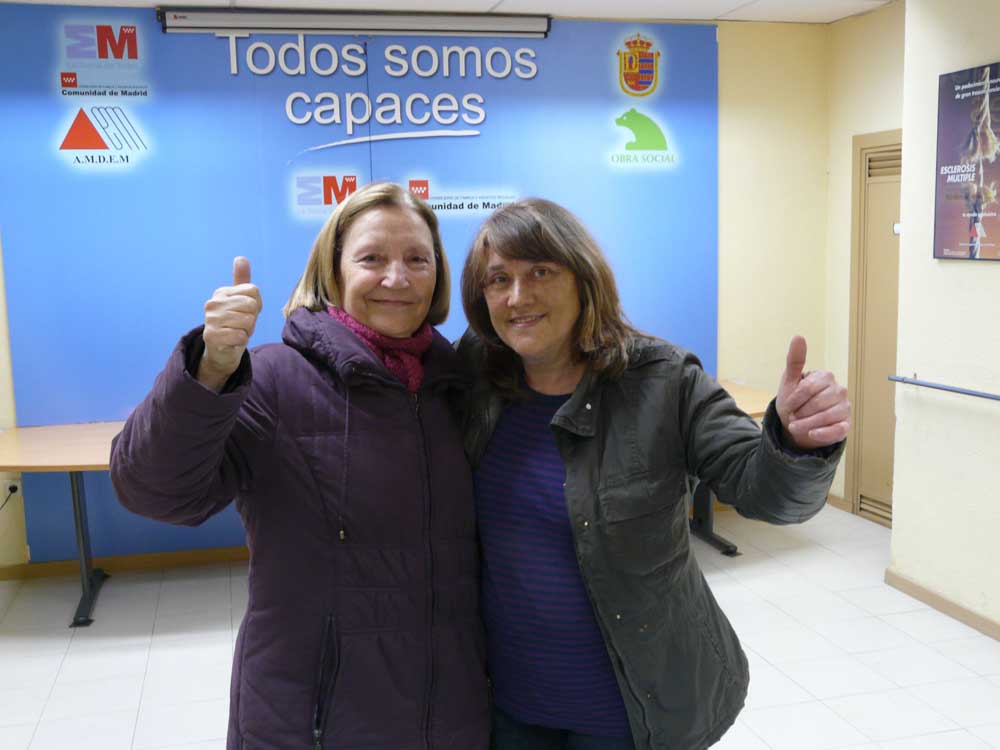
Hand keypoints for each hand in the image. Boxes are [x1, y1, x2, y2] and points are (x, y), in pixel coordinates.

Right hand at [197, 257, 261, 391]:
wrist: (221, 351)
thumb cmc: (234, 324)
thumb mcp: (241, 301)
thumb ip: (242, 280)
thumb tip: (240, 258)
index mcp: (222, 292)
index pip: (253, 291)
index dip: (256, 305)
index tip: (245, 313)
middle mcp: (213, 303)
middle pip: (251, 306)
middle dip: (252, 319)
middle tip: (240, 325)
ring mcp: (211, 319)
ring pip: (248, 321)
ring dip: (246, 331)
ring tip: (236, 332)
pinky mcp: (212, 336)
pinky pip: (241, 336)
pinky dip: (241, 341)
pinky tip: (232, 341)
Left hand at [775, 336, 850, 450]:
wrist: (796, 424)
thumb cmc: (794, 400)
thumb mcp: (790, 380)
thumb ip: (795, 360)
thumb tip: (798, 336)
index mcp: (826, 377)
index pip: (809, 388)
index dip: (794, 399)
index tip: (786, 406)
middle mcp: (840, 390)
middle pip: (818, 403)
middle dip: (800, 413)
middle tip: (792, 417)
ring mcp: (844, 408)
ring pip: (826, 417)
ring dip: (806, 425)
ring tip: (795, 427)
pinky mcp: (845, 425)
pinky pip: (836, 430)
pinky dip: (822, 434)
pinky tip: (811, 434)